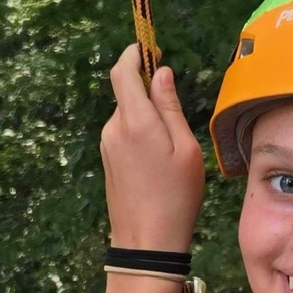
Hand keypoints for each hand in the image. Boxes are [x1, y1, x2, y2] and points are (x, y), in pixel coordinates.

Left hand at [102, 46, 205, 250]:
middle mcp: (114, 129)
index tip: (149, 48)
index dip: (134, 54)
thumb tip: (160, 74)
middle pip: (127, 93)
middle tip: (177, 118)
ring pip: (127, 115)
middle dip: (149, 93)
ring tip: (172, 151)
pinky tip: (159, 162)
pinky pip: (124, 134)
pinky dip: (141, 135)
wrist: (147, 243)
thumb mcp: (186, 149)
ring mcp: (107, 146)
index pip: (123, 71)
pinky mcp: (107, 161)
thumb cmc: (176, 197)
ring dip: (147, 119)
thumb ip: (170, 107)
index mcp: (134, 121)